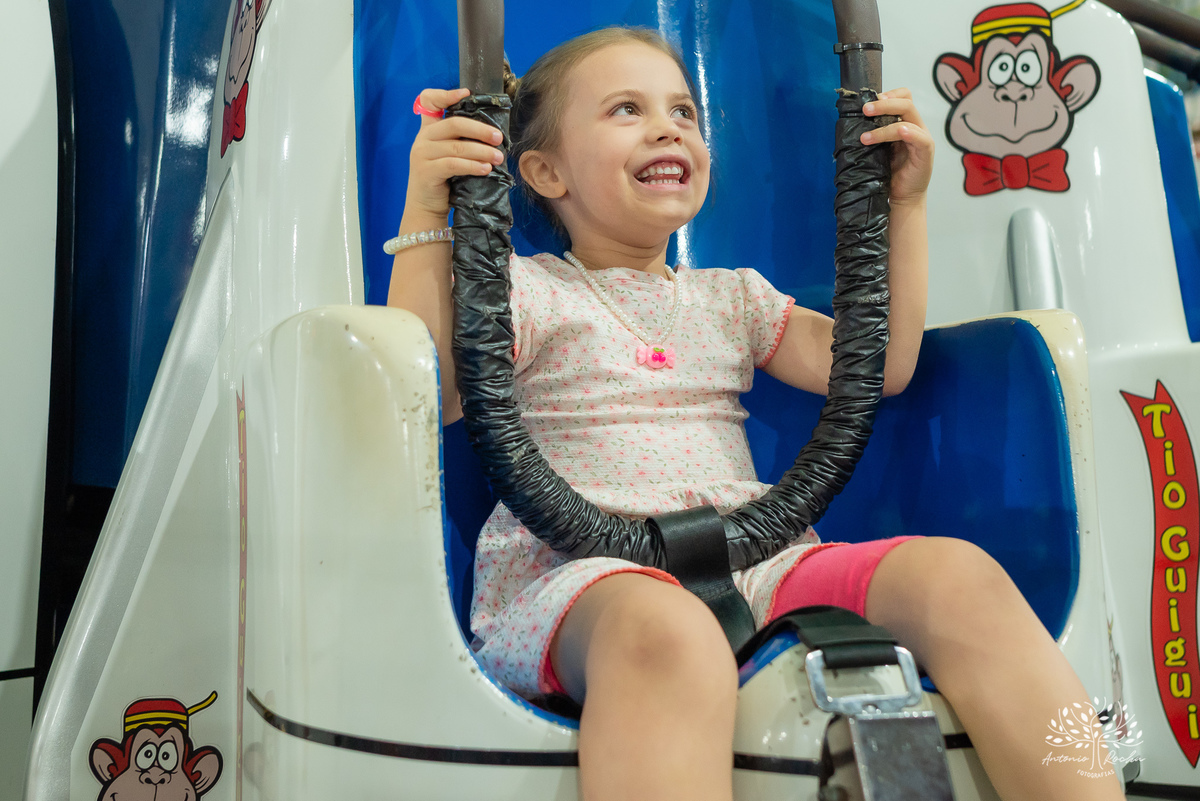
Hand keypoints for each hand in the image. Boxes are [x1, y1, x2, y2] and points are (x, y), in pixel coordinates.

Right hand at [405, 87, 506, 218]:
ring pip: (457, 146)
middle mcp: (423, 138)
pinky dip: (473, 166)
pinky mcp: (426, 171)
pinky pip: (453, 164)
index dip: (446, 94)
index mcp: (428, 129)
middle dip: (480, 130)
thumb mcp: (449, 154)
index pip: (428, 100)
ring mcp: (422, 154)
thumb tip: (493, 133)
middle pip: (454, 123)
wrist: (426, 207)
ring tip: (498, 157)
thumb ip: (460, 140)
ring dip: (482, 151)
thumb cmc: (444, 179)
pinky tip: (486, 169)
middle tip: (499, 138)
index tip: (466, 93)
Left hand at [861, 88, 933, 206]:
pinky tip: (898, 132)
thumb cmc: (889, 174)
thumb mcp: (878, 149)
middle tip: (865, 110)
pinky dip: (907, 132)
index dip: (889, 94)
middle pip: (906, 103)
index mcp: (905, 123)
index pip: (903, 97)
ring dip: (884, 125)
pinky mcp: (926, 152)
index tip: (868, 100)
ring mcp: (922, 138)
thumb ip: (872, 134)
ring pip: (908, 118)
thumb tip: (851, 123)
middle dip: (883, 104)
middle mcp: (916, 127)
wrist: (901, 197)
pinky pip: (919, 137)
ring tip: (865, 137)